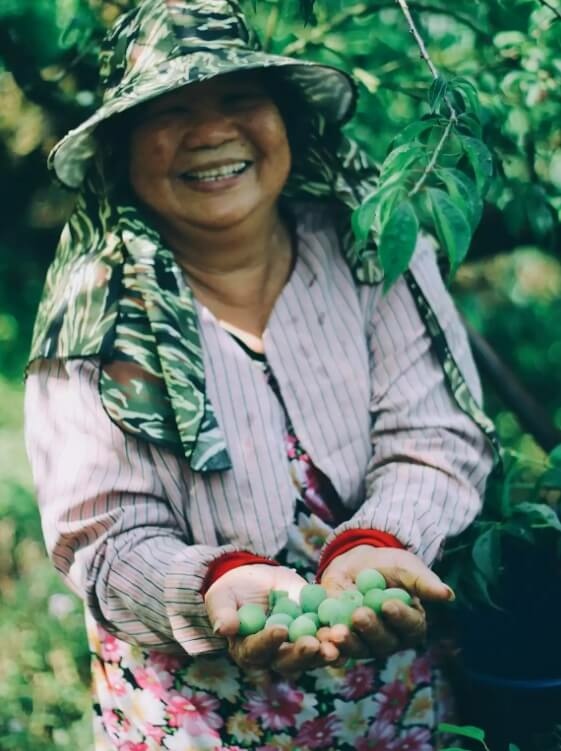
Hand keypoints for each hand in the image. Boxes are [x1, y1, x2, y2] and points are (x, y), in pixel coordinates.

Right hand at [204, 564, 339, 679]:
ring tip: (336, 641)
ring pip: (312, 657)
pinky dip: (339, 638)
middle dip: (302, 654)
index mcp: (247, 651)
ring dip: (325, 651)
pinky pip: (328, 642)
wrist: (255, 581)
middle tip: (314, 643)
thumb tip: (224, 628)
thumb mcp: (222, 596)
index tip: (280, 629)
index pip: (258, 650)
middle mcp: (273, 658)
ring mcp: (295, 649)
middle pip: (288, 662)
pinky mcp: (314, 636)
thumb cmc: (232, 591)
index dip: (268, 642)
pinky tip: (348, 631)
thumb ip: (222, 612)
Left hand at [319, 545, 454, 660]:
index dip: (399, 616)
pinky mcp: (341, 641)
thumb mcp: (406, 567)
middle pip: (383, 642)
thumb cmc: (388, 566)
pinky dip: (327, 647)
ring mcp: (364, 643)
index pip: (409, 625)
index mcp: (411, 624)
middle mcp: (390, 640)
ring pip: (358, 649)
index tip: (387, 604)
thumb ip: (423, 582)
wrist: (356, 564)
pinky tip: (319, 639)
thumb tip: (448, 595)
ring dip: (347, 642)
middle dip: (370, 629)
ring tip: (335, 631)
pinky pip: (335, 649)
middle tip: (359, 615)